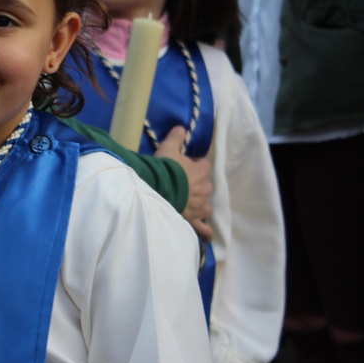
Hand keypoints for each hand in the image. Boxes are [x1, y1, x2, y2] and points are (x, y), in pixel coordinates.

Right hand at [156, 126, 213, 241]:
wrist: (157, 189)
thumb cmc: (163, 168)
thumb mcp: (167, 148)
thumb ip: (176, 137)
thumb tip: (181, 127)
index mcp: (200, 172)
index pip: (205, 166)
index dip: (197, 165)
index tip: (188, 165)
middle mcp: (203, 190)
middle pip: (207, 187)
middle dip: (199, 187)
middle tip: (185, 185)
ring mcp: (199, 207)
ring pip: (206, 207)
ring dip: (201, 205)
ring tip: (192, 205)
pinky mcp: (192, 220)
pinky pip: (202, 229)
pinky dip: (205, 232)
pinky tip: (206, 235)